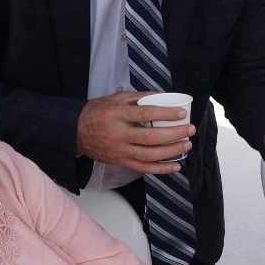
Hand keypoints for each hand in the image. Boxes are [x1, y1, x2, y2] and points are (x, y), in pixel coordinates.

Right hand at [76, 90, 194, 174]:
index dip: (165, 114)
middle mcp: (118, 134)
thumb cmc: (97, 112)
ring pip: (149, 155)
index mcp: (116, 114)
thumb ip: (138, 97)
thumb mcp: (115, 98)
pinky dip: (161, 169)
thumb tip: (163, 96)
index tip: (181, 113)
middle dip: (174, 134)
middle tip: (189, 130)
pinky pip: (143, 168)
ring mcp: (119, 151)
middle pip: (150, 137)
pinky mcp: (120, 162)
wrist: (75, 132)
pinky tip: (176, 165)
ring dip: (171, 151)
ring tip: (186, 145)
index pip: (144, 114)